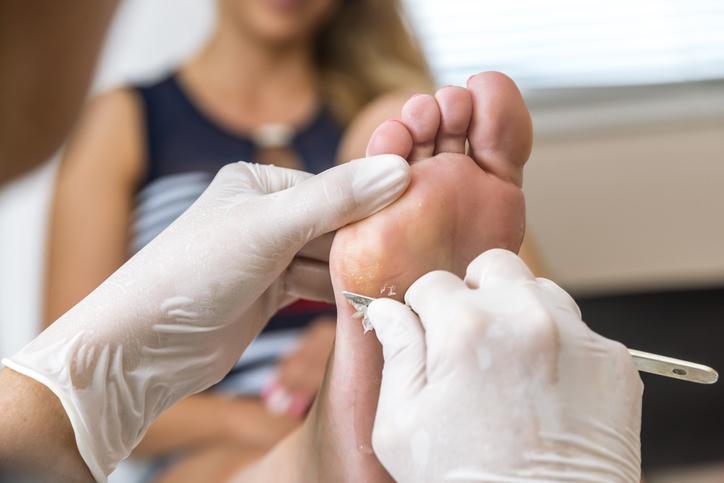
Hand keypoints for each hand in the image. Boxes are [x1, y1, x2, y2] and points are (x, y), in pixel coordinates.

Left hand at [2, 155, 408, 479]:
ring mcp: (268, 256)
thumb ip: (333, 199)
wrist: (143, 346)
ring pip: (329, 257)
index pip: (335, 187)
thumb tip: (398, 168)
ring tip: (400, 277)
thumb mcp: (267, 228)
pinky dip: (340, 291)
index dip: (375, 202)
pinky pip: (317, 285)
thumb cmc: (193, 273)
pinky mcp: (270, 293)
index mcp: (260, 183)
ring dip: (358, 268)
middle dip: (369, 239)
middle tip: (417, 251)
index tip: (422, 214)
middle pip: (335, 222)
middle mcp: (265, 215)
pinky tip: (370, 296)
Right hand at [369, 249, 642, 482]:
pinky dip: (559, 348)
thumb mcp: (401, 425)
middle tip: (470, 336)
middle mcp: (525, 317)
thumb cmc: (465, 481)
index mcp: (464, 328)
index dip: (423, 311)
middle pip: (493, 266)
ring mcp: (576, 336)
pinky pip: (578, 331)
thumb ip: (396, 353)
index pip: (432, 283)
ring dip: (519, 313)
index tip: (429, 335)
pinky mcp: (613, 360)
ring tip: (511, 362)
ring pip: (539, 290)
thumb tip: (387, 311)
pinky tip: (546, 388)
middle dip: (474, 292)